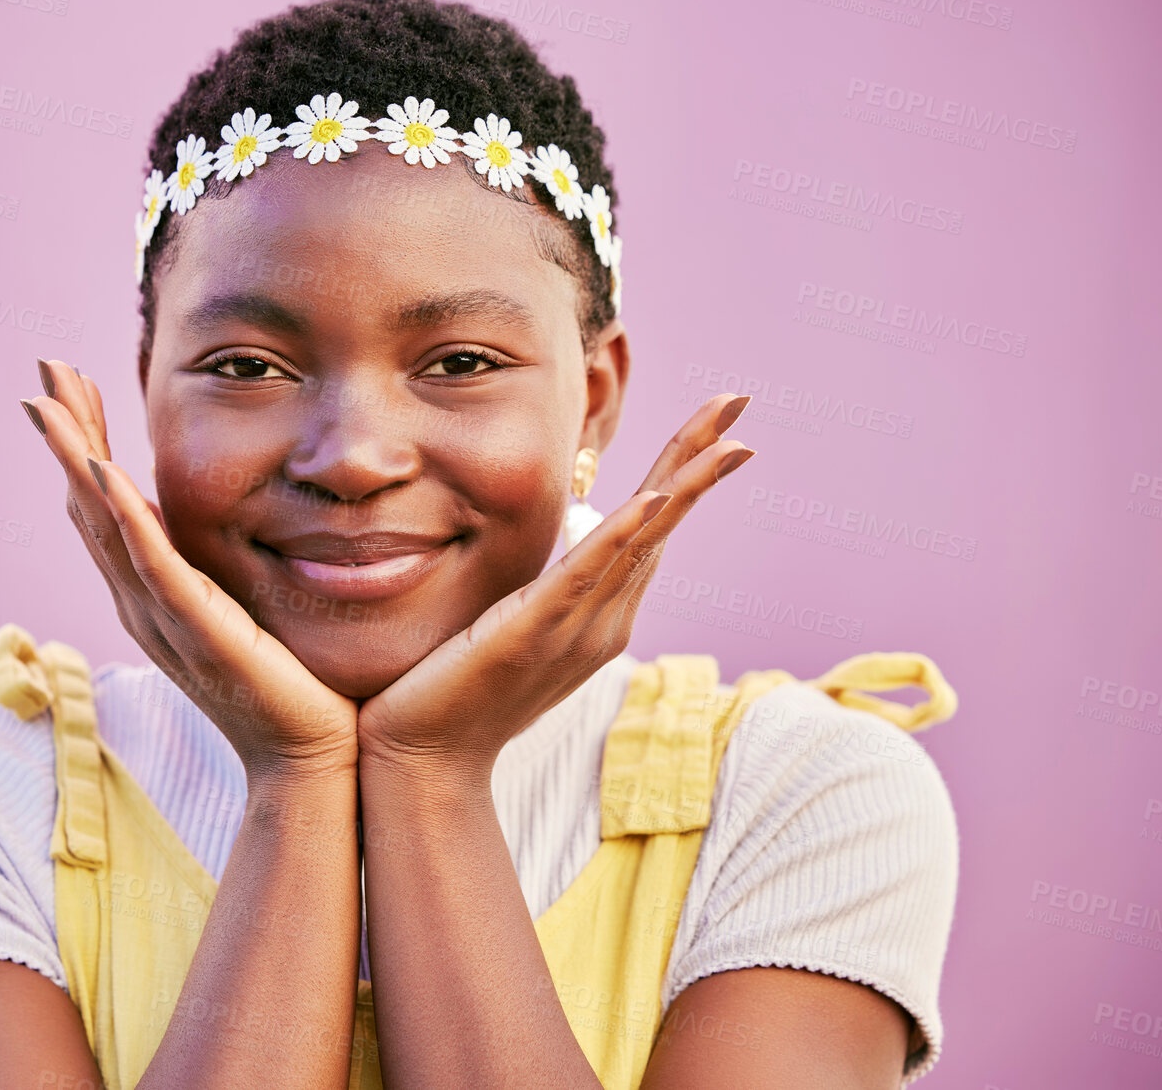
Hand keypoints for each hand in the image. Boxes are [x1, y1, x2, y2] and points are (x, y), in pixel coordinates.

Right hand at [23, 359, 359, 778]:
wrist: (310, 758)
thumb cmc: (297, 687)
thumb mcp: (253, 606)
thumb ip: (232, 567)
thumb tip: (248, 516)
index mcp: (155, 594)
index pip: (108, 506)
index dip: (85, 443)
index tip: (71, 387)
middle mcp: (143, 603)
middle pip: (89, 505)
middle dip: (67, 434)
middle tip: (44, 371)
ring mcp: (163, 617)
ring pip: (105, 525)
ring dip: (76, 459)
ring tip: (49, 403)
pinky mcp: (196, 629)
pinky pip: (151, 563)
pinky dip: (123, 516)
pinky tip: (103, 470)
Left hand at [356, 391, 756, 778]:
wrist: (423, 760)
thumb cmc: (452, 693)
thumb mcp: (508, 626)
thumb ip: (539, 590)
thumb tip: (548, 550)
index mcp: (599, 615)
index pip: (652, 530)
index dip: (684, 475)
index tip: (718, 427)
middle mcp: (604, 622)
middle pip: (663, 525)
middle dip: (701, 459)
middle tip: (738, 400)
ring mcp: (576, 630)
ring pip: (642, 542)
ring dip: (682, 483)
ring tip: (722, 437)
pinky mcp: (534, 634)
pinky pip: (586, 576)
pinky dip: (624, 535)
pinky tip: (654, 498)